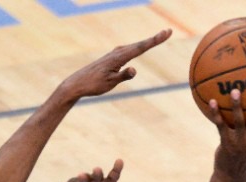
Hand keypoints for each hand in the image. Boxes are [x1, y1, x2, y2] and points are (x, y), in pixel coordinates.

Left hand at [57, 29, 171, 100]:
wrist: (77, 83)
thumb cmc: (93, 85)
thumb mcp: (109, 84)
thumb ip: (122, 76)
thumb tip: (134, 70)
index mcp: (119, 58)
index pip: (141, 48)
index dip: (155, 40)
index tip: (166, 33)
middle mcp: (117, 53)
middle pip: (140, 45)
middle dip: (154, 39)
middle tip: (168, 32)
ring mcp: (114, 54)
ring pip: (134, 47)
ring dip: (147, 42)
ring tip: (160, 37)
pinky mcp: (111, 58)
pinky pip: (128, 50)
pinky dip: (138, 47)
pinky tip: (140, 47)